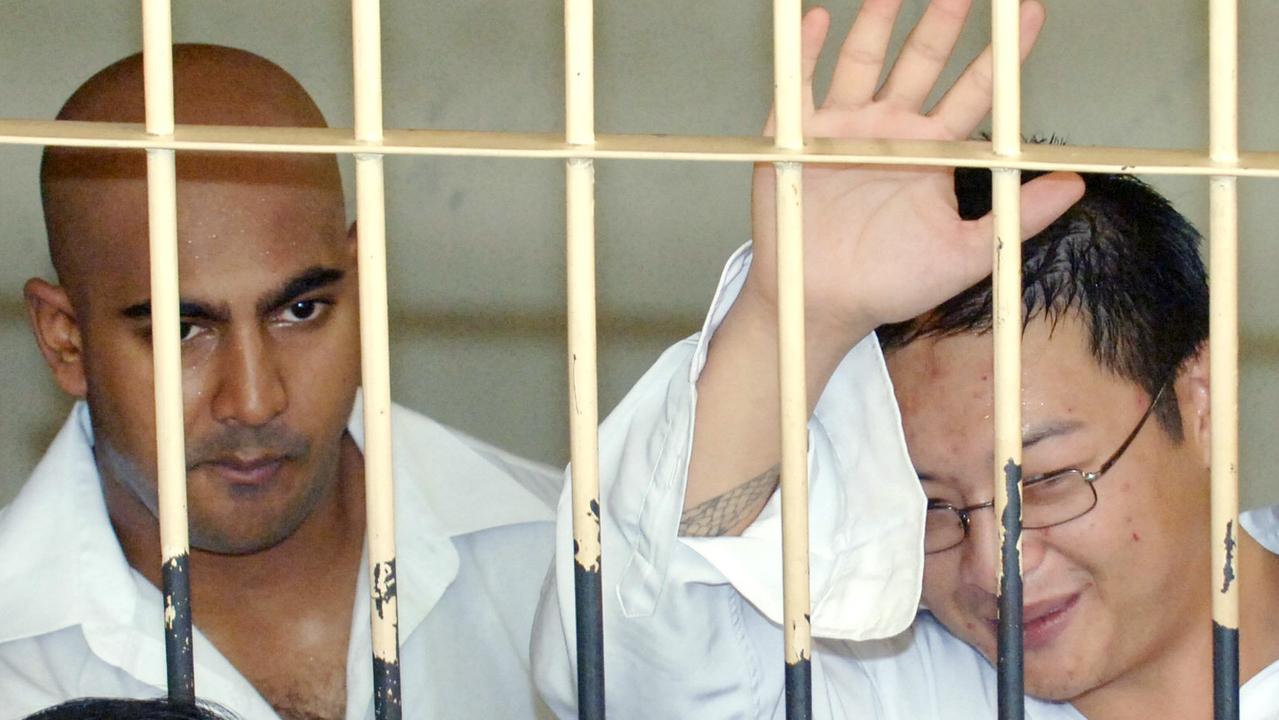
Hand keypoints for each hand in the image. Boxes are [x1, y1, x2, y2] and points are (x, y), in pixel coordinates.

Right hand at [745, 0, 1084, 359]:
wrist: (822, 307)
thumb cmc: (890, 286)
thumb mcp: (967, 253)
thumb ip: (1018, 216)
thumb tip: (1075, 184)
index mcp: (931, 152)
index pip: (975, 91)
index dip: (1002, 54)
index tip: (1029, 13)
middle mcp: (890, 131)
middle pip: (921, 61)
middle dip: (943, 20)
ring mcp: (843, 129)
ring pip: (864, 61)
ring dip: (878, 21)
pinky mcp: (798, 138)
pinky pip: (802, 86)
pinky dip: (808, 51)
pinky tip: (821, 19)